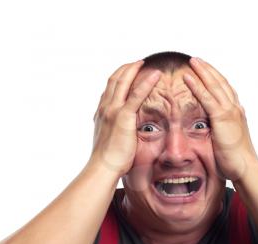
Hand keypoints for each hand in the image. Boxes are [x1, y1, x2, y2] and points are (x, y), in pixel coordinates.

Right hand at [89, 61, 160, 175]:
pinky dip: (146, 83)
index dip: (118, 77)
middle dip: (125, 68)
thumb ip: (112, 128)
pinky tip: (155, 75)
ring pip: (122, 82)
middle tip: (137, 62)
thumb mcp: (108, 138)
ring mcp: (113, 110)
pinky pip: (136, 95)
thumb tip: (117, 127)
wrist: (103, 167)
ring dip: (133, 69)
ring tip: (144, 62)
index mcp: (102, 112)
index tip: (127, 71)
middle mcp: (105, 107)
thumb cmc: (108, 157)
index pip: (110, 88)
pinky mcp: (123, 117)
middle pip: (114, 79)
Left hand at [183, 57, 257, 180]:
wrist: (245, 167)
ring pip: (214, 85)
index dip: (215, 78)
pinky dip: (197, 86)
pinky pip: (207, 98)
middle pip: (221, 82)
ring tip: (192, 61)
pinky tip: (188, 77)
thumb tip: (211, 129)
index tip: (206, 70)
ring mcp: (230, 111)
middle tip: (197, 60)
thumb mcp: (227, 139)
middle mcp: (235, 108)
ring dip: (203, 71)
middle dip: (208, 69)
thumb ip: (220, 130)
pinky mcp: (222, 118)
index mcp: (236, 112)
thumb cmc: (236, 159)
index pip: (225, 90)